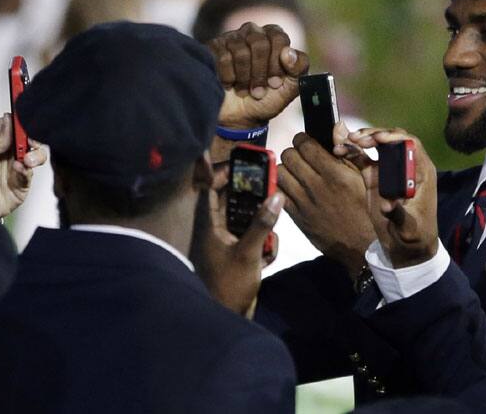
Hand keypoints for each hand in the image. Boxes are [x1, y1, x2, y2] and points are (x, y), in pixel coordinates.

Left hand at [0, 115, 47, 218]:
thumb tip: (9, 120)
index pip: (12, 124)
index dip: (20, 121)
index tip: (25, 121)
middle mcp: (7, 152)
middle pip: (28, 139)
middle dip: (33, 138)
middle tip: (29, 141)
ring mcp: (15, 167)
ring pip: (35, 155)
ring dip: (36, 154)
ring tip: (27, 159)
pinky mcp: (20, 184)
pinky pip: (30, 175)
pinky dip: (27, 171)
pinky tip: (19, 169)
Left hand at [196, 183, 284, 318]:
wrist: (224, 321)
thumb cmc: (228, 284)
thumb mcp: (248, 253)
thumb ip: (262, 223)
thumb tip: (276, 196)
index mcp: (209, 225)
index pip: (210, 189)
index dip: (221, 173)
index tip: (242, 164)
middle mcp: (215, 231)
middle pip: (233, 203)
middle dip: (252, 199)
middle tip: (270, 191)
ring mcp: (226, 245)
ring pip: (246, 222)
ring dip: (261, 227)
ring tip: (271, 235)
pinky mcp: (237, 258)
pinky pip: (252, 241)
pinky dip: (262, 247)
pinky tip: (267, 259)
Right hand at [209, 22, 308, 128]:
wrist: (239, 118)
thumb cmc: (266, 99)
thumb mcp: (290, 89)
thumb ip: (299, 68)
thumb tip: (288, 52)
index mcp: (274, 37)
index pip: (279, 38)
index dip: (277, 64)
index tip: (275, 83)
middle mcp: (253, 32)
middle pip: (259, 43)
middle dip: (260, 73)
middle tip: (259, 91)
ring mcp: (231, 38)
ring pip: (240, 52)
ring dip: (244, 79)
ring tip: (244, 91)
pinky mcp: (213, 47)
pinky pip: (223, 58)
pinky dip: (229, 78)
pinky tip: (229, 85)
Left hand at [278, 126, 375, 277]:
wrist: (363, 246)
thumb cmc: (368, 208)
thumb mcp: (365, 176)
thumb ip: (349, 149)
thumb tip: (336, 125)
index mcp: (335, 173)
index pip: (305, 144)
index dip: (303, 139)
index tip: (306, 142)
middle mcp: (317, 186)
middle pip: (288, 155)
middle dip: (293, 152)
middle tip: (301, 156)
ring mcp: (304, 203)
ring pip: (280, 173)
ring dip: (286, 168)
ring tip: (296, 172)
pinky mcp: (297, 217)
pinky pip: (278, 193)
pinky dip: (282, 187)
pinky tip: (292, 188)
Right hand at [345, 128, 437, 267]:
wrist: (406, 247)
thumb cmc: (415, 237)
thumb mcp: (409, 229)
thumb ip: (399, 215)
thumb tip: (387, 205)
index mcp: (421, 173)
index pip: (411, 144)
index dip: (395, 137)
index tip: (379, 139)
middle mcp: (405, 166)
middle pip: (391, 139)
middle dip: (374, 135)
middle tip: (357, 139)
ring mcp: (389, 170)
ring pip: (376, 145)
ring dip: (361, 140)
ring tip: (346, 141)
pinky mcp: (375, 176)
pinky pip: (363, 158)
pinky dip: (351, 152)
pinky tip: (338, 150)